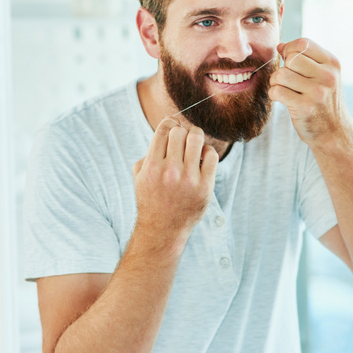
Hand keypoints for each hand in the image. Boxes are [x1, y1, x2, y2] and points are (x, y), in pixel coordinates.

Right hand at [133, 119, 218, 241]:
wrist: (163, 229)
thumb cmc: (151, 199)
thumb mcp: (140, 176)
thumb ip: (149, 153)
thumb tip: (167, 130)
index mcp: (152, 166)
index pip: (164, 129)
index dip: (170, 123)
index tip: (173, 127)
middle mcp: (170, 171)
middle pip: (180, 131)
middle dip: (182, 132)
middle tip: (183, 139)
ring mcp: (188, 179)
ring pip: (196, 139)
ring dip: (196, 137)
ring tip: (194, 144)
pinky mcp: (205, 186)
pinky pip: (212, 155)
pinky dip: (208, 152)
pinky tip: (202, 158)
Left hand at [268, 38, 345, 145]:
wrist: (334, 132)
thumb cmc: (324, 101)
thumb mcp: (323, 76)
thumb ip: (305, 58)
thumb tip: (280, 46)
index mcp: (332, 64)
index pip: (303, 43)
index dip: (290, 48)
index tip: (288, 60)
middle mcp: (327, 76)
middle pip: (291, 58)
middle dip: (283, 67)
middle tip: (287, 80)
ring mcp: (317, 93)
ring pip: (281, 74)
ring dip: (276, 82)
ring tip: (284, 89)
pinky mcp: (304, 108)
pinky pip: (276, 91)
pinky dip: (274, 94)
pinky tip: (282, 99)